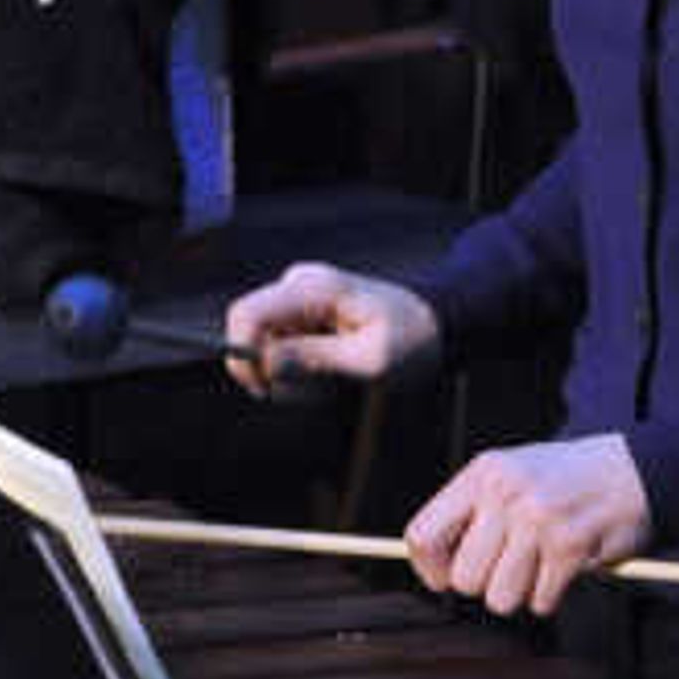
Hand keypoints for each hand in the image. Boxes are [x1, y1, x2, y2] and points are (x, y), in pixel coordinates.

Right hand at [221, 262, 437, 394]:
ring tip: (335, 384)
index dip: (243, 356)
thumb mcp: (371, 359)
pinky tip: (331, 375)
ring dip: (292, 378)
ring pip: (264, 349)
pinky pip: (280, 351)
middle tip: (319, 391)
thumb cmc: (412, 339)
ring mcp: (298, 300)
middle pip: (250, 336)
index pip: (245, 314)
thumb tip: (266, 362)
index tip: (266, 389)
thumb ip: (316, 358)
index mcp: (313, 288)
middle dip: (275, 374)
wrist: (435, 322)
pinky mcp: (302, 316)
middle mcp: (298, 286)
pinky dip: (300, 372)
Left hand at [401, 430, 648, 617]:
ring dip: (520, 593)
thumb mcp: (509, 474)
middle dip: (484, 585)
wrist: (633, 470)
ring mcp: (538, 520)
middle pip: (464, 578)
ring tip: (539, 565)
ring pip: (499, 598)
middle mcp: (505, 494)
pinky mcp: (570, 547)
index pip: (423, 535)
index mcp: (482, 473)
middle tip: (509, 568)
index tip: (445, 578)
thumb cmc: (564, 479)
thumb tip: (433, 568)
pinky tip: (565, 566)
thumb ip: (471, 511)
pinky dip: (550, 595)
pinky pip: (539, 602)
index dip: (430, 569)